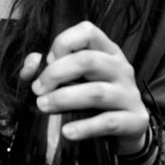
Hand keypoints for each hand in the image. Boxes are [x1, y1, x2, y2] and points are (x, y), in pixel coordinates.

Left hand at [19, 21, 148, 155]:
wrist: (128, 128)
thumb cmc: (96, 98)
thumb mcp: (77, 78)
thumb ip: (49, 68)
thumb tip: (29, 68)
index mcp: (107, 51)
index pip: (88, 32)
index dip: (64, 42)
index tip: (47, 60)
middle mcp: (121, 69)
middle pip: (89, 61)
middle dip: (56, 73)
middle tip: (37, 89)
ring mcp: (129, 95)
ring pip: (96, 92)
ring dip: (65, 99)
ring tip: (43, 106)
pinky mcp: (135, 121)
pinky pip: (108, 122)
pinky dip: (85, 128)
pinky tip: (67, 131)